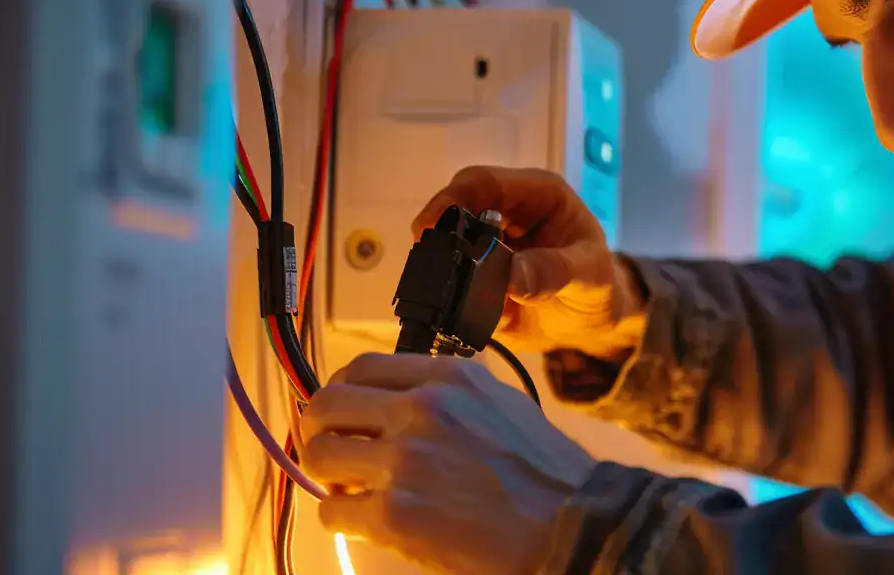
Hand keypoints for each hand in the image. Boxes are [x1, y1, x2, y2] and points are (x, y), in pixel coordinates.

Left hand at [300, 352, 597, 573]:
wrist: (575, 528)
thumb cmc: (550, 478)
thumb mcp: (503, 405)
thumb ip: (452, 395)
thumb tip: (399, 402)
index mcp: (451, 377)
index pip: (362, 366)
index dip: (340, 392)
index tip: (340, 412)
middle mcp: (423, 408)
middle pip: (326, 405)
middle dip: (320, 432)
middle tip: (333, 453)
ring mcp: (405, 460)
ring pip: (318, 457)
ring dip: (328, 477)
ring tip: (351, 491)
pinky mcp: (395, 513)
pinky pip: (333, 511)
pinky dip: (343, 519)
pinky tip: (368, 523)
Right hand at [414, 166, 643, 361]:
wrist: (591, 322)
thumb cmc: (597, 284)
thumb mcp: (591, 275)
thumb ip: (555, 271)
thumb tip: (511, 275)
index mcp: (535, 196)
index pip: (484, 183)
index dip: (453, 198)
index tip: (431, 226)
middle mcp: (502, 215)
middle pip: (453, 210)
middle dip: (439, 236)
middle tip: (429, 265)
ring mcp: (482, 247)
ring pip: (444, 247)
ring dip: (441, 271)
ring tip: (447, 295)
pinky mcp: (472, 279)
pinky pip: (450, 286)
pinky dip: (449, 300)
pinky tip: (462, 316)